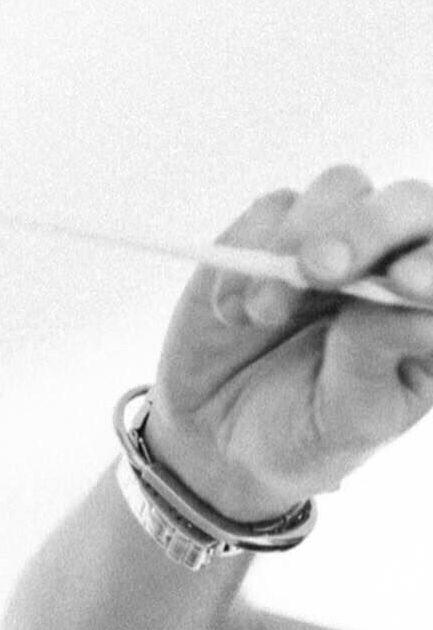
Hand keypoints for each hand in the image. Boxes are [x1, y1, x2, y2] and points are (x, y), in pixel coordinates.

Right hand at [145, 165, 432, 522]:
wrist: (216, 440)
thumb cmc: (303, 437)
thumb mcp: (348, 420)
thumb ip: (377, 359)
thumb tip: (412, 308)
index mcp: (426, 313)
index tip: (402, 285)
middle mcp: (391, 266)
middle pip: (408, 203)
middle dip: (369, 228)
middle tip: (322, 271)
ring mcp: (333, 243)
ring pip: (340, 188)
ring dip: (298, 240)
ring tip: (264, 313)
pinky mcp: (271, 236)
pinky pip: (268, 211)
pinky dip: (245, 257)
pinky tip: (232, 315)